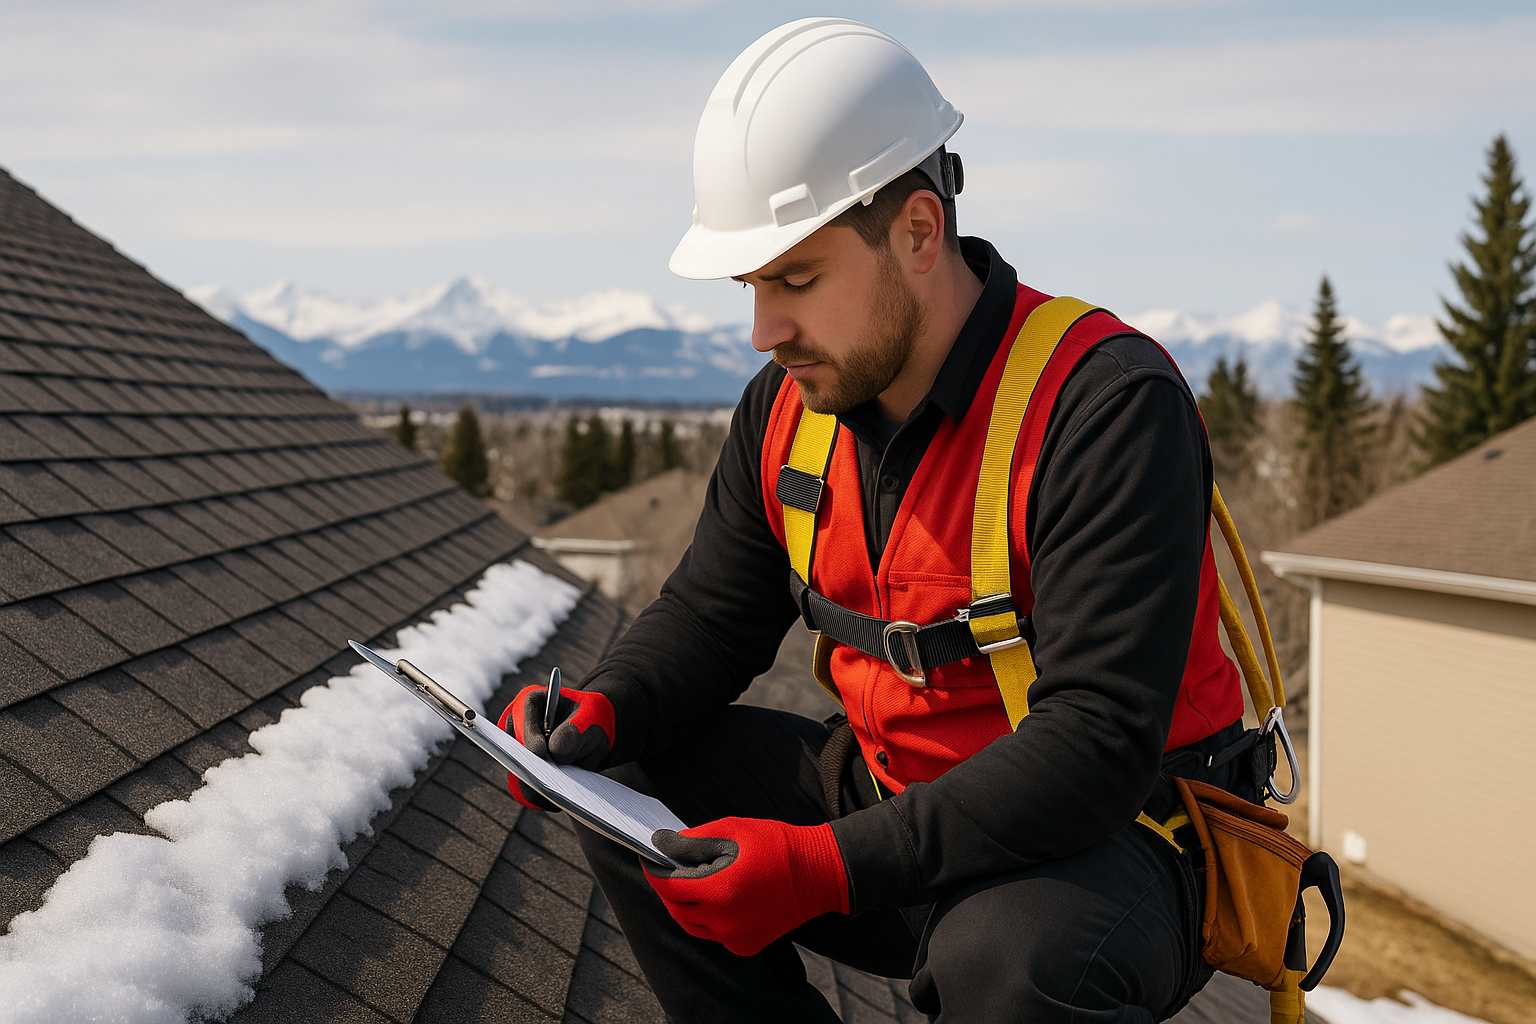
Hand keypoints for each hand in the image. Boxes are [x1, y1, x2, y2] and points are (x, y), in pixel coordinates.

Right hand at [497, 684, 615, 809]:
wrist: (593, 734)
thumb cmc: (591, 720)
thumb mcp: (590, 719)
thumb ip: (573, 731)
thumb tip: (554, 753)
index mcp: (529, 702)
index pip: (523, 722)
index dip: (531, 739)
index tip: (542, 753)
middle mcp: (515, 726)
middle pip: (513, 753)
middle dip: (532, 771)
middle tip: (551, 788)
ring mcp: (515, 751)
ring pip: (516, 777)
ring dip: (536, 789)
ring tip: (559, 799)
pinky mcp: (521, 772)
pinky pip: (524, 791)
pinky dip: (540, 798)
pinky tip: (558, 801)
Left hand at [643, 817, 848, 956]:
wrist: (818, 874)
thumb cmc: (776, 845)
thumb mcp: (733, 830)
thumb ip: (694, 840)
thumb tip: (663, 845)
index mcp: (719, 889)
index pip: (668, 887)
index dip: (655, 872)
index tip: (650, 859)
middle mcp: (724, 920)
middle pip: (676, 908)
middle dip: (668, 889)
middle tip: (670, 869)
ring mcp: (734, 937)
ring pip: (692, 925)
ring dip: (685, 905)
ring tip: (691, 883)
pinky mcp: (745, 945)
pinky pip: (713, 934)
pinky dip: (708, 919)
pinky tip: (717, 899)